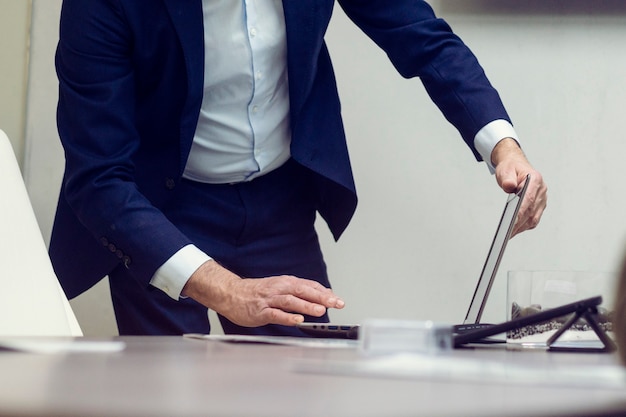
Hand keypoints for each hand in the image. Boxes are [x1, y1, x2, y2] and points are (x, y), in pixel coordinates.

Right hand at [182, 260, 344, 326]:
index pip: (309, 286)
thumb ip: (300, 291)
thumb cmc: (257, 292)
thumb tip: (323, 294)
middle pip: (304, 291)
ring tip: (321, 310)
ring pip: (291, 301)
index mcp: (286, 282)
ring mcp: (270, 300)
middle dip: (321, 297)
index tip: (338, 299)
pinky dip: (287, 317)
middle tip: (336, 303)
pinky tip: (298, 320)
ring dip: (307, 305)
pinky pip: (275, 314)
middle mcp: (280, 288)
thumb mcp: (281, 287)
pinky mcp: (260, 311)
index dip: (324, 292)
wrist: (232, 293)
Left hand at [491, 138, 547, 236]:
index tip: (513, 222)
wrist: (516, 166)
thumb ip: (507, 178)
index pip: (529, 199)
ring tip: (509, 235)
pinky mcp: (539, 205)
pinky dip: (524, 225)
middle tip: (508, 233)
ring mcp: (542, 199)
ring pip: (533, 217)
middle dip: (519, 223)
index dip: (521, 212)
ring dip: (522, 227)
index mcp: (535, 180)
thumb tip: (509, 186)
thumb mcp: (506, 170)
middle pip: (531, 211)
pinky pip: (533, 218)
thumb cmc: (511, 168)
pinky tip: (515, 230)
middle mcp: (541, 190)